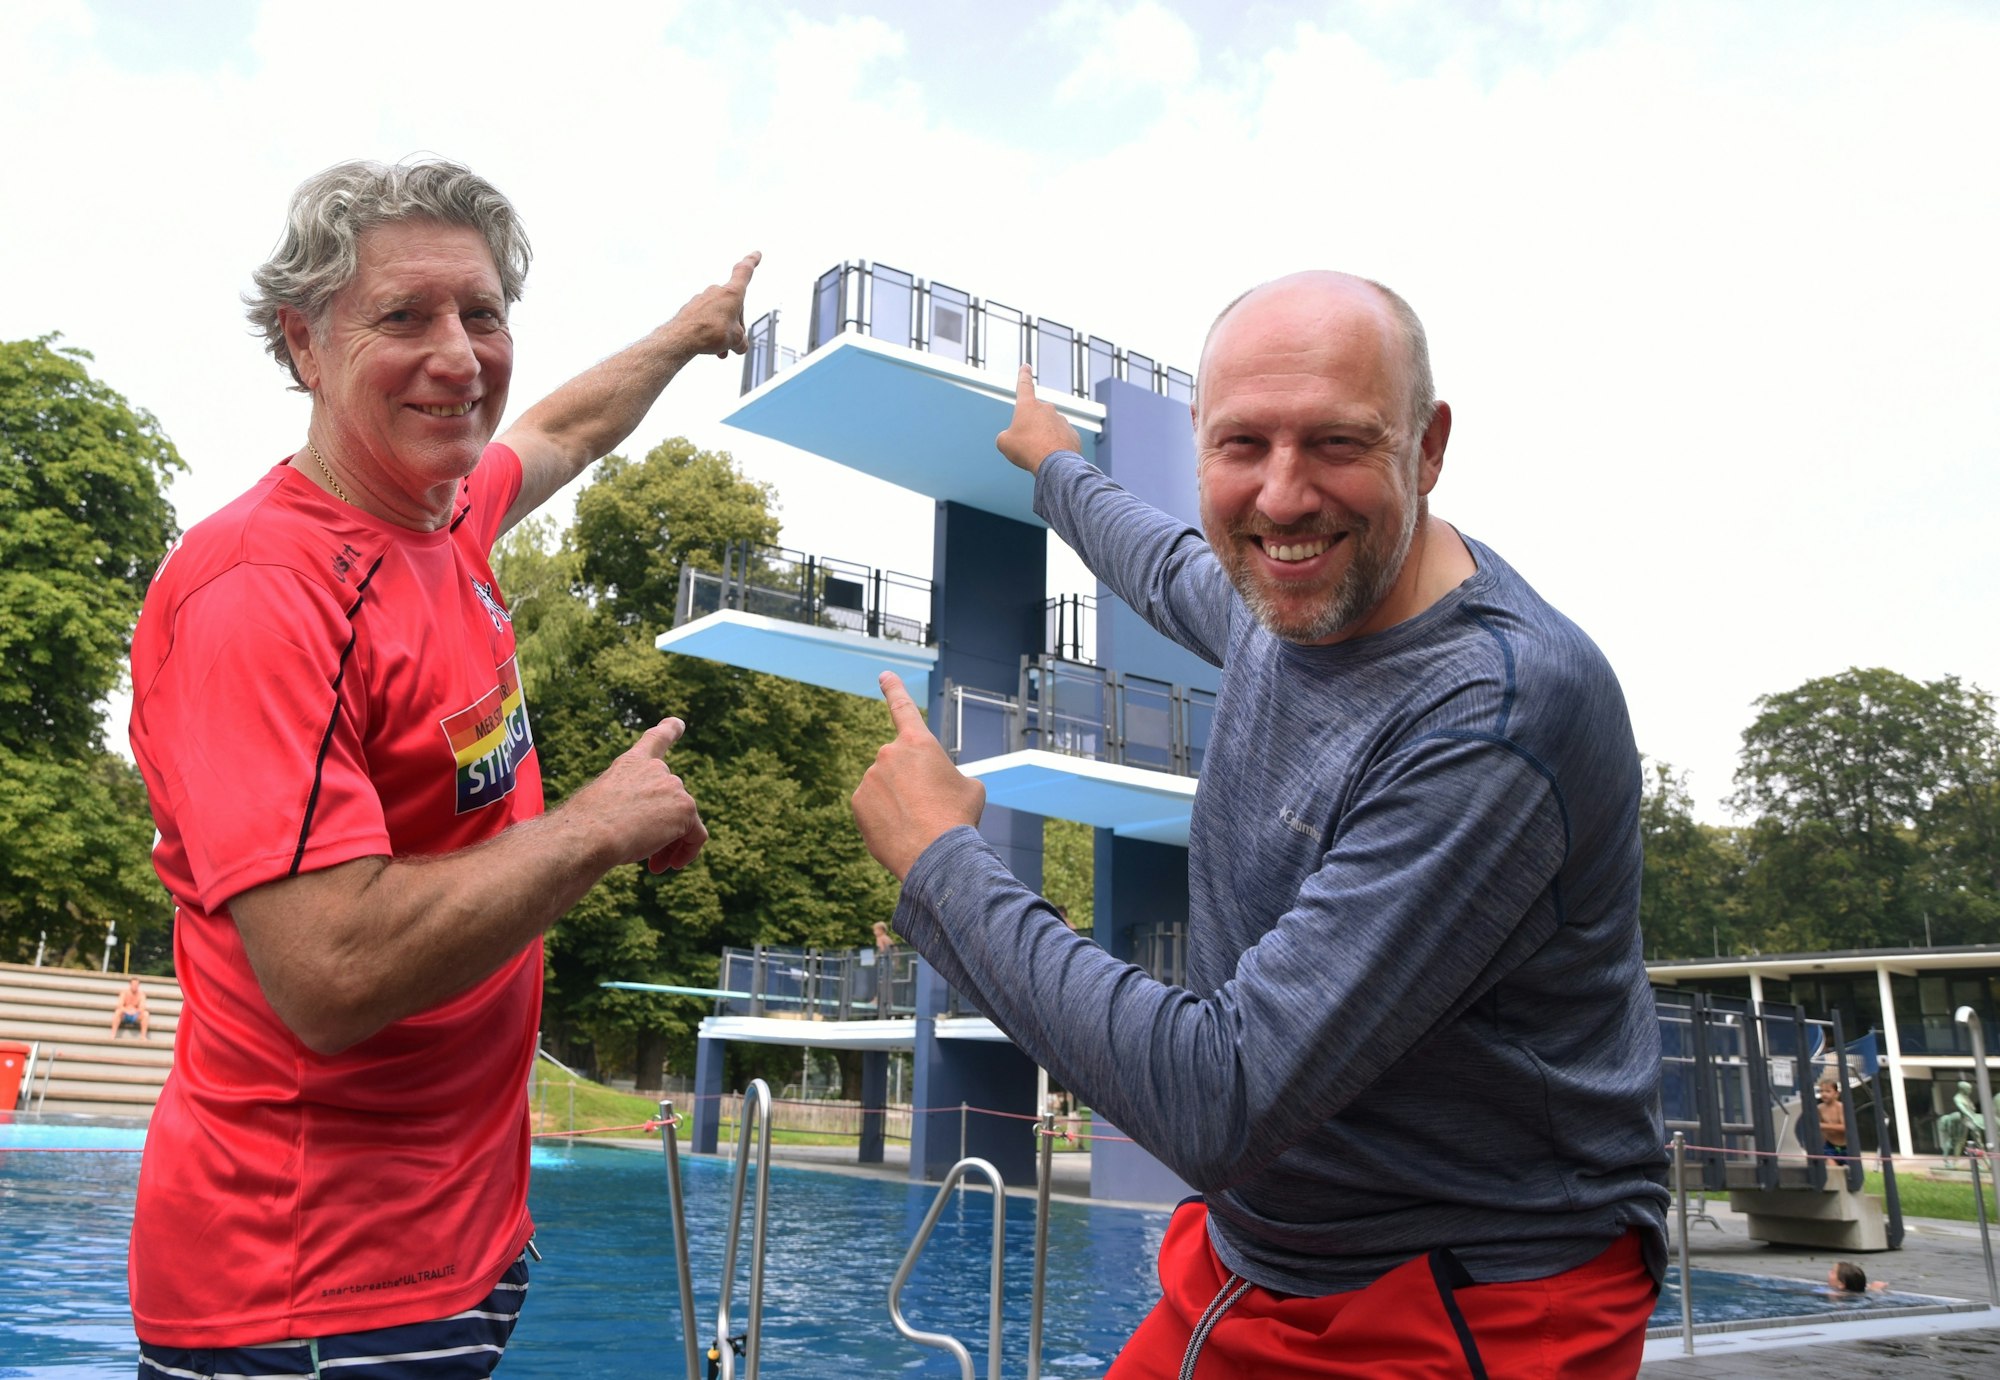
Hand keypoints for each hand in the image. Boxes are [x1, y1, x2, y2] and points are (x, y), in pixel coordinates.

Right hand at [564, 717, 708, 873]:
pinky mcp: (686, 807)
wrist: (588, 834)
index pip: (655, 741)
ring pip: (683, 823)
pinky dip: (687, 853)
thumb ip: (629, 808)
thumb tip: (646, 827)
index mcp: (631, 765)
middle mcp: (656, 769)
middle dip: (661, 831)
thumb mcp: (602, 808)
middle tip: (646, 858)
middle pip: (672, 803)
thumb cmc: (584, 828)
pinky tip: (668, 866)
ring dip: (669, 846)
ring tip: (654, 867)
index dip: (668, 730)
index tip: (678, 723)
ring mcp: (673, 786)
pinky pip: (697, 835)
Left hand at [669, 251, 761, 359]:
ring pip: (719, 315)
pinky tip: (709, 345)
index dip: (751, 262)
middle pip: (733, 306)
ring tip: (721, 349)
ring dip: (723, 330)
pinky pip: (706, 319)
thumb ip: (741, 341)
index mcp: (732, 294)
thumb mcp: (736, 340)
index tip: (756, 254)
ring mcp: (702, 299)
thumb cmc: (710, 334)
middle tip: (734, 343)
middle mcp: (716, 292)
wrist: (681, 338)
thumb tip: (739, 345)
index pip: (744, 272)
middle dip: (736, 324)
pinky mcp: (691, 308)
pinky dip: (710, 331)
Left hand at [851, 672, 985, 880]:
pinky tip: (899, 831)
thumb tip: (940, 785)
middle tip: (928, 806)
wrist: (937, 854)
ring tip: (917, 822)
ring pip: (883, 786)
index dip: (893, 689)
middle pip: (898, 764)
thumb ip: (949, 775)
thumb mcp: (970, 788)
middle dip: (908, 781)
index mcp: (918, 742)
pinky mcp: (857, 802)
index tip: (884, 675)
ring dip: (897, 800)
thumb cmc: (958, 818)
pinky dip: (883, 816)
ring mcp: (869, 778)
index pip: (902, 708)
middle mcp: (888, 753)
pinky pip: (871, 805)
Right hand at [995, 364, 1081, 474]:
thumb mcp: (1004, 443)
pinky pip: (1061, 439)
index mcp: (1028, 406)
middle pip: (1036, 416)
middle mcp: (1046, 408)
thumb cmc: (1027, 450)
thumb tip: (1011, 437)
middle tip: (1028, 446)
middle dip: (1031, 429)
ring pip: (1049, 428)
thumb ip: (1006, 436)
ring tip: (1040, 454)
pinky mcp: (1072, 433)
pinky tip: (1052, 457)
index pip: (1024, 385)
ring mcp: (1061, 420)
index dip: (1023, 375)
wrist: (1055, 463)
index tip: (1026, 366)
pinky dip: (1056, 447)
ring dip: (1044, 439)